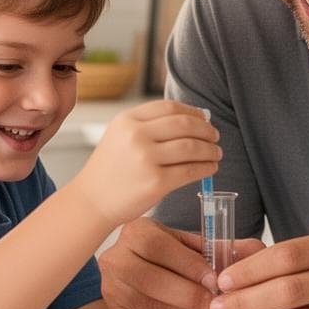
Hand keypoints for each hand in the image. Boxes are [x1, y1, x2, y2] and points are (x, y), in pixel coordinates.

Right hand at [71, 101, 219, 229]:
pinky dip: (206, 168)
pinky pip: (190, 171)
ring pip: (191, 147)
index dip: (192, 112)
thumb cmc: (110, 170)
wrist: (92, 201)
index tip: (203, 118)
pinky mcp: (156, 182)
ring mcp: (146, 159)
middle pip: (184, 124)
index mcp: (127, 120)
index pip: (169, 107)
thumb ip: (149, 126)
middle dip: (206, 130)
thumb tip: (194, 121)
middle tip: (215, 136)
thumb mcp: (120, 137)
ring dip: (210, 150)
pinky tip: (211, 168)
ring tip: (216, 153)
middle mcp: (136, 136)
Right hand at [100, 216, 265, 308]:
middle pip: (150, 281)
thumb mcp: (197, 248)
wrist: (148, 285)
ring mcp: (113, 294)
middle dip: (189, 296)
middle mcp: (115, 260)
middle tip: (217, 305)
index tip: (215, 279)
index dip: (188, 265)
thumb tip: (256, 250)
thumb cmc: (175, 262)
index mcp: (135, 232)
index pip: (157, 247)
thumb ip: (224, 248)